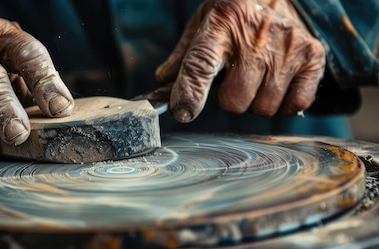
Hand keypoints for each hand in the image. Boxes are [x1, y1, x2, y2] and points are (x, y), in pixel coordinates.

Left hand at [155, 0, 324, 121]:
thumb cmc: (235, 16)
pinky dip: (284, 102)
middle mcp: (256, 34)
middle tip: (234, 78)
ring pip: (263, 108)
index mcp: (222, 23)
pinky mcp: (312, 57)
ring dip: (256, 101)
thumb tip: (163, 85)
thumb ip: (183, 57)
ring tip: (257, 75)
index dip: (191, 92)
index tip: (184, 112)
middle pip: (234, 100)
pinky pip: (294, 106)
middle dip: (229, 98)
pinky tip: (278, 81)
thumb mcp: (203, 24)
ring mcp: (288, 46)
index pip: (201, 63)